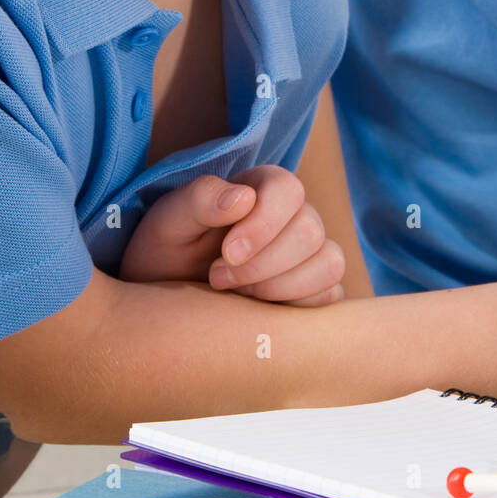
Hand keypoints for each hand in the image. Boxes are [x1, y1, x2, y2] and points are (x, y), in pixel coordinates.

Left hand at [119, 168, 344, 305]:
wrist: (165, 302)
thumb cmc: (166, 254)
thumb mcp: (166, 225)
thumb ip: (199, 201)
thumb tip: (242, 198)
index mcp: (260, 188)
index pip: (288, 189)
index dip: (264, 223)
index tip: (227, 253)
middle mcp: (293, 216)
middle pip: (310, 231)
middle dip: (263, 264)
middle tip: (217, 278)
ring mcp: (309, 254)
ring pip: (328, 263)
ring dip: (281, 286)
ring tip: (237, 294)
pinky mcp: (316, 290)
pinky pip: (331, 295)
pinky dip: (298, 306)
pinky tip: (258, 309)